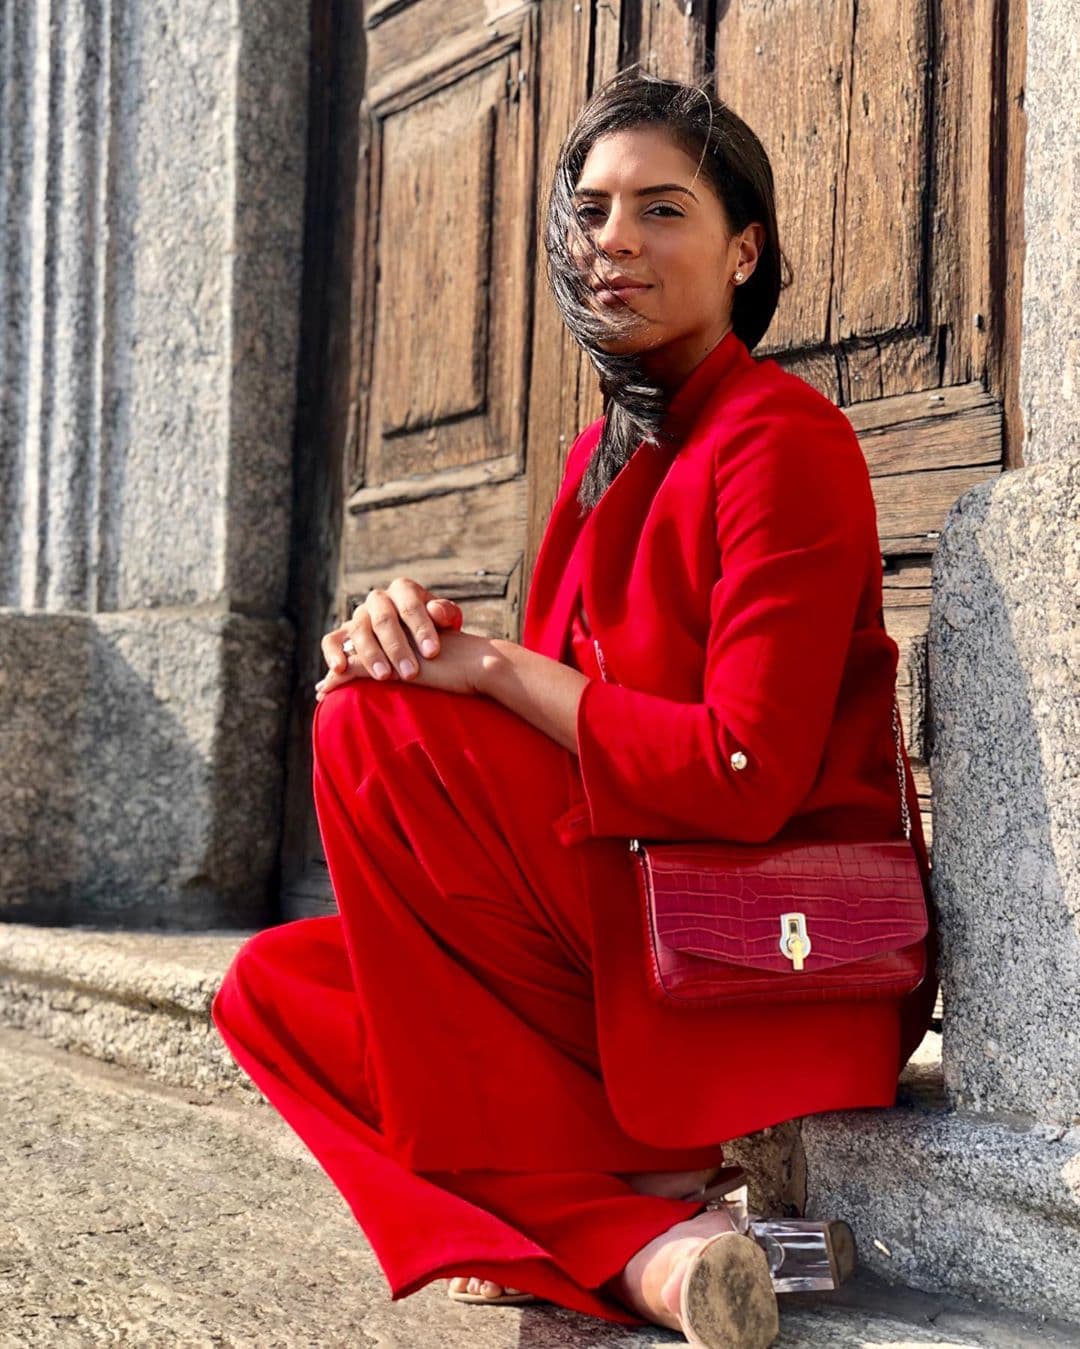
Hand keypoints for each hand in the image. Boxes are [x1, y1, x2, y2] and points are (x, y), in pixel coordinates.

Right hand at [316, 579, 463, 700]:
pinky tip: (340, 670)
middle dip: (398, 647)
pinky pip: (331, 641)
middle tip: (411, 673)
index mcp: (403, 590)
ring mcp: (359, 616)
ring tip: (385, 677)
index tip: (433, 653)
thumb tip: (435, 611)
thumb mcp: (446, 620)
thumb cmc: (435, 630)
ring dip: (372, 655)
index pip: (410, 605)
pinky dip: (333, 654)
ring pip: (359, 631)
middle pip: (383, 620)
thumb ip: (445, 613)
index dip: (421, 628)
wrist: (417, 639)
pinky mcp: (343, 634)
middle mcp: (378, 599)